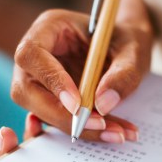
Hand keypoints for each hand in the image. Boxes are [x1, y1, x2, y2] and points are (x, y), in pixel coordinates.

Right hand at [11, 6, 152, 142]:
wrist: (128, 50)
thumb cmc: (126, 40)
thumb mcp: (134, 49)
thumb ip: (123, 72)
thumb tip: (103, 105)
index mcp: (49, 28)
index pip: (31, 55)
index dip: (51, 81)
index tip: (78, 104)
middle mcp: (37, 56)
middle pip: (27, 91)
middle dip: (62, 115)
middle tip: (100, 125)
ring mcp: (40, 81)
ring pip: (43, 112)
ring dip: (79, 128)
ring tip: (117, 133)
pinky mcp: (52, 101)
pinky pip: (60, 121)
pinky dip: (87, 131)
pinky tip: (114, 132)